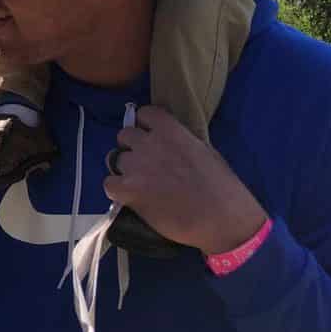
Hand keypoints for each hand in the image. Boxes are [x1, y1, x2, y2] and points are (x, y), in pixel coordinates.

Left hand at [103, 105, 267, 255]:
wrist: (220, 218)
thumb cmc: (221, 186)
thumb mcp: (204, 151)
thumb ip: (181, 141)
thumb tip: (169, 144)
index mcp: (170, 130)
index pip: (144, 113)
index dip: (145, 125)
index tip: (151, 137)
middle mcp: (148, 143)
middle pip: (125, 135)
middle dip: (132, 147)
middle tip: (145, 163)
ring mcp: (136, 166)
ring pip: (115, 158)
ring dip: (125, 169)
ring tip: (138, 183)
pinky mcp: (129, 190)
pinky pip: (109, 183)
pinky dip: (117, 189)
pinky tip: (129, 197)